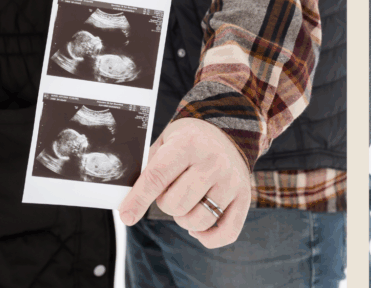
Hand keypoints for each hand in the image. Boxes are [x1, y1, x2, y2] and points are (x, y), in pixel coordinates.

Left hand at [118, 117, 251, 248]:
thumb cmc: (188, 142)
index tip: (126, 216)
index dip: (138, 199)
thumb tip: (127, 203)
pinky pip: (226, 233)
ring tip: (186, 202)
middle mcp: (214, 161)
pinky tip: (196, 226)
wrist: (227, 132)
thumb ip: (147, 168)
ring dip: (184, 219)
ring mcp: (232, 180)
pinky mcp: (244, 197)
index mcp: (189, 143)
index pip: (158, 176)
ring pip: (197, 221)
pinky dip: (207, 237)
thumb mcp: (166, 142)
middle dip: (165, 204)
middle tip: (170, 191)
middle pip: (176, 204)